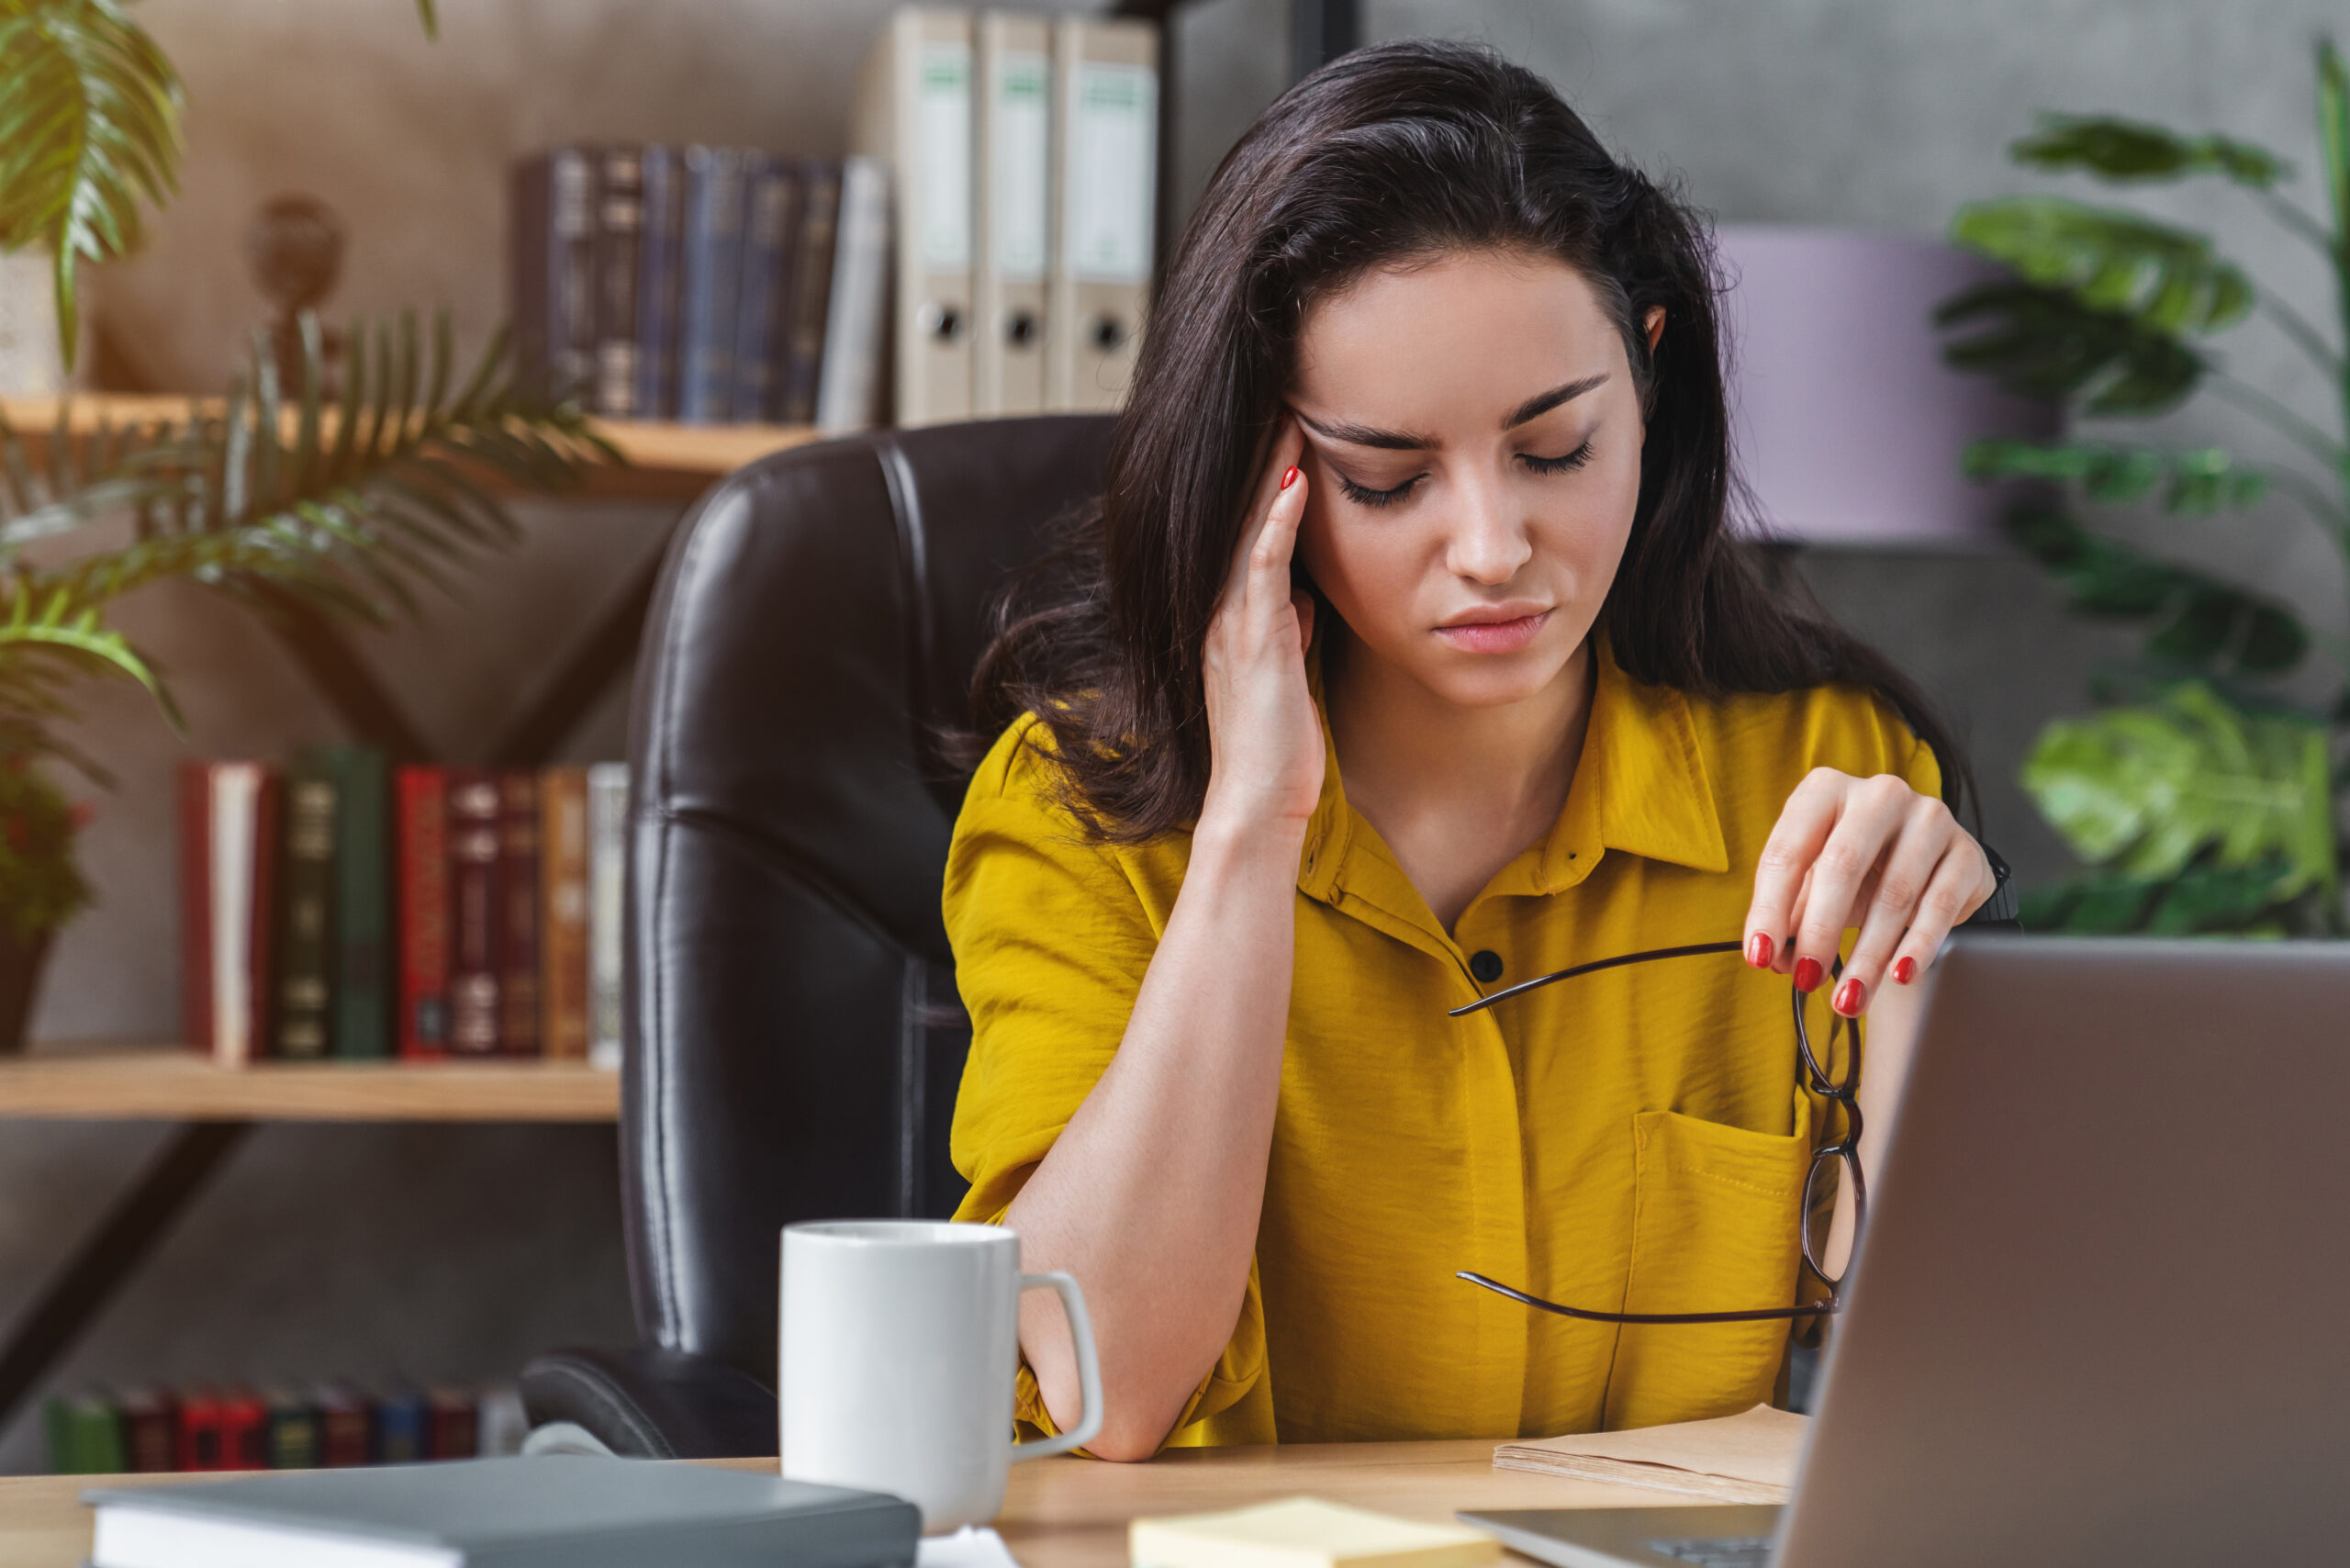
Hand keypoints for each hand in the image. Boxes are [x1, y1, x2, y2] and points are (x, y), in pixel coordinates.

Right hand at [1199, 420, 1321, 832]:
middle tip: (1283, 390)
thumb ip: (1289, 627)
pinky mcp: (1252, 639)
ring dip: (1270, 467)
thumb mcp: (1287, 670)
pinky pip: (1263, 566)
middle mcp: (1222, 609)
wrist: (1258, 803)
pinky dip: (1278, 521)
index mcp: (1230, 614)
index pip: (1248, 527)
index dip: (1264, 472)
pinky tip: (1297, 480)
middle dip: (1262, 451)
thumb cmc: (1279, 746)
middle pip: (1240, 512)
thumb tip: (1306, 595)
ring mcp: (1232, 622)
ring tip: (1290, 411)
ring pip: (1249, 526)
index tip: (1289, 421)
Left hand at [1741, 769, 1995, 1016]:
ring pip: (1894, 894)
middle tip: (1806, 979)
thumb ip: (1788, 916)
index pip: (1787, 850)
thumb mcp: (1814, 884)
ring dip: (1867, 955)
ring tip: (1848, 997)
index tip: (1758, 956)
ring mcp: (1928, 817)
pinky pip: (1939, 905)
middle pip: (1842, 866)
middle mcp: (1877, 795)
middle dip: (1819, 932)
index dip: (1768, 908)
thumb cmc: (1859, 870)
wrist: (1929, 861)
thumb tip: (1774, 958)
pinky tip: (1899, 975)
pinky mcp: (1965, 852)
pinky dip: (1916, 946)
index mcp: (1824, 791)